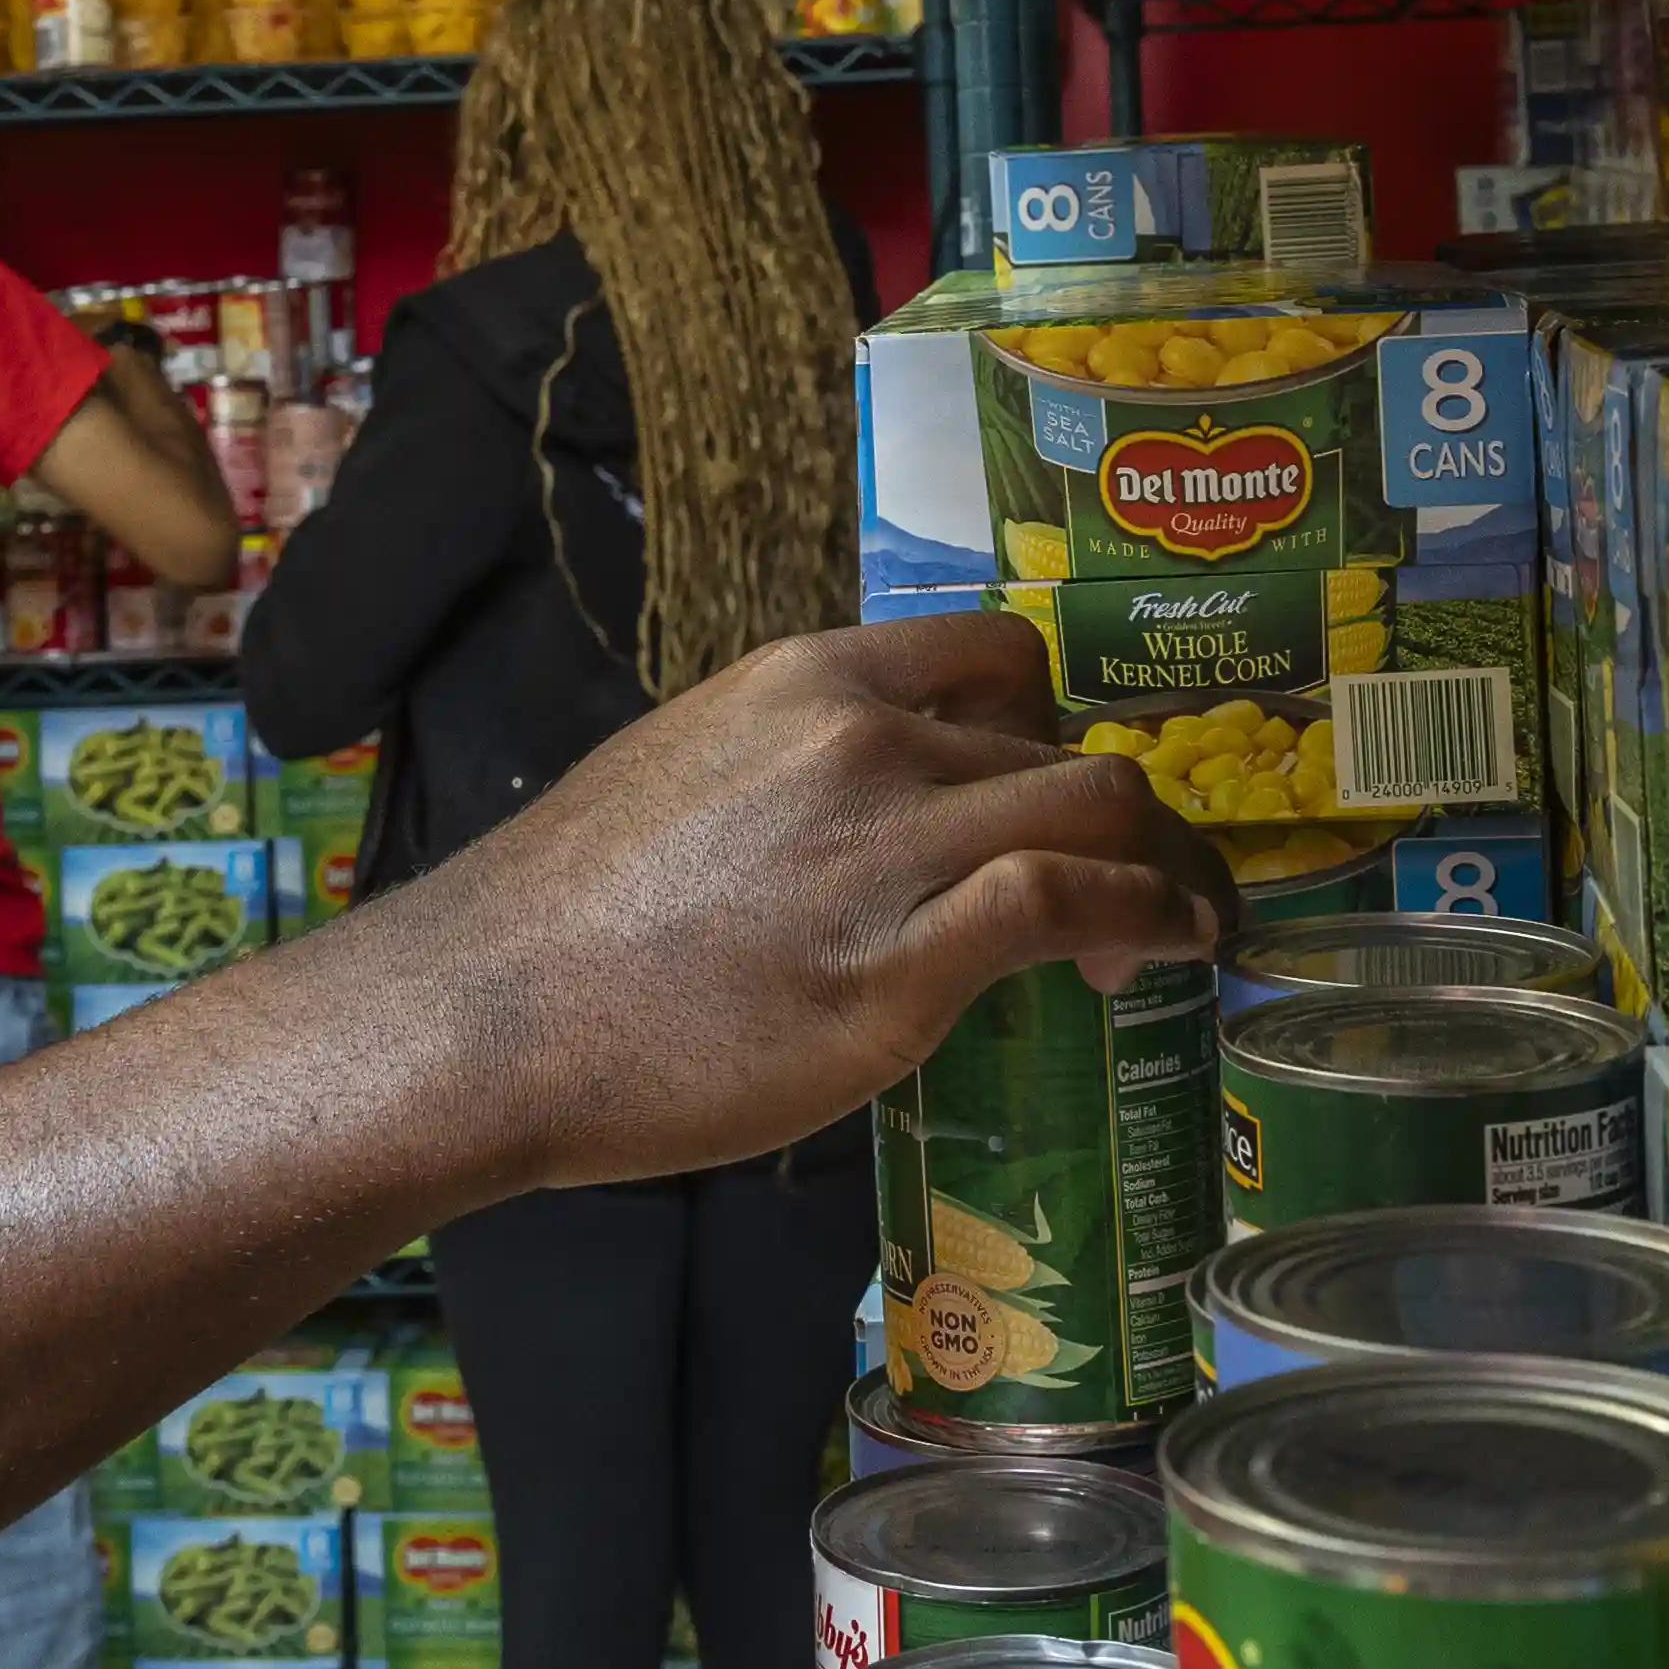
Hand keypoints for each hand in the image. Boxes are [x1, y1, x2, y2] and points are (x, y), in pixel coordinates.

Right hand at [358, 611, 1231, 1193]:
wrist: (489, 1015)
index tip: (1063, 785)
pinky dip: (1152, 918)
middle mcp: (860, 737)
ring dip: (1165, 864)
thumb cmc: (560, 924)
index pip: (992, 653)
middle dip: (1121, 809)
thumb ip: (785, 776)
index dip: (1053, 722)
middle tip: (1136, 880)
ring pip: (1098, 804)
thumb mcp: (681, 779)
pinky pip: (1077, 903)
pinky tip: (1167, 954)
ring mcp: (887, 843)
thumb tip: (847, 825)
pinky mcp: (904, 960)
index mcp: (803, 679)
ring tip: (1180, 922)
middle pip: (1060, 736)